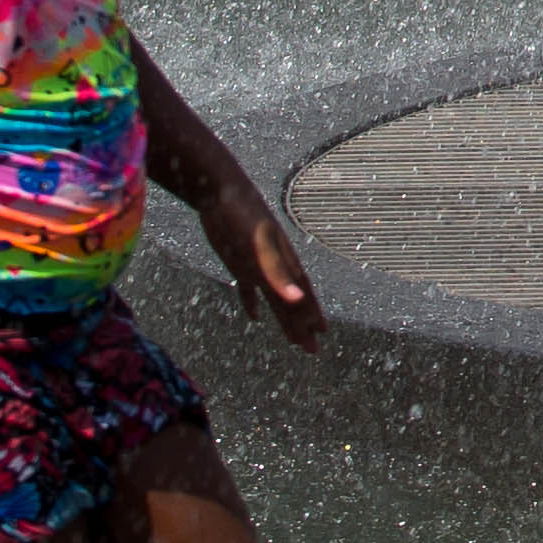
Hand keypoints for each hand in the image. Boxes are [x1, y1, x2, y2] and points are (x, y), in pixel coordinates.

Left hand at [194, 175, 329, 351]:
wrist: (220, 193)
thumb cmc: (243, 217)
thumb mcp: (260, 247)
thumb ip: (278, 274)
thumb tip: (298, 297)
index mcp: (283, 264)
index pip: (301, 294)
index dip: (311, 314)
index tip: (322, 333)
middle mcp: (274, 267)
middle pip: (290, 302)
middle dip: (301, 325)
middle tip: (312, 350)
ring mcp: (258, 266)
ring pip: (274, 299)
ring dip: (282, 319)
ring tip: (293, 339)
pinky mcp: (239, 262)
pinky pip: (249, 289)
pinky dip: (251, 303)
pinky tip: (253, 316)